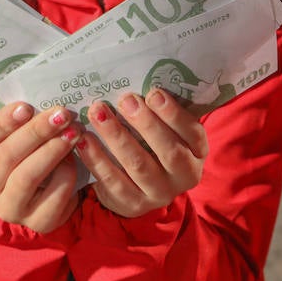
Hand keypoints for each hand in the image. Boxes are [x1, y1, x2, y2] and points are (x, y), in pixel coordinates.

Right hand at [0, 102, 82, 233]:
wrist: (42, 194)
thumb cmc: (23, 154)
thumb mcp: (11, 138)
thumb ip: (17, 122)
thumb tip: (39, 95)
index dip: (0, 124)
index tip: (25, 106)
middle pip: (7, 157)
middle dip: (36, 132)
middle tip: (61, 114)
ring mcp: (9, 210)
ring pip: (28, 177)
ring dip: (53, 150)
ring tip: (73, 131)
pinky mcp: (37, 223)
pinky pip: (54, 196)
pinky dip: (67, 173)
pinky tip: (76, 157)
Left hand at [75, 89, 206, 217]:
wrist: (140, 188)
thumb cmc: (153, 144)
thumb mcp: (165, 129)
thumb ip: (159, 110)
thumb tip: (140, 76)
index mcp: (197, 152)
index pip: (192, 133)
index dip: (174, 114)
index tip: (153, 93)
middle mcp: (184, 176)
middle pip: (168, 151)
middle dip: (145, 124)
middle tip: (124, 100)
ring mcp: (159, 194)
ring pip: (138, 165)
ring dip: (116, 136)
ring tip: (98, 113)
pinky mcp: (133, 204)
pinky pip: (113, 181)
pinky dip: (97, 159)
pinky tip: (84, 140)